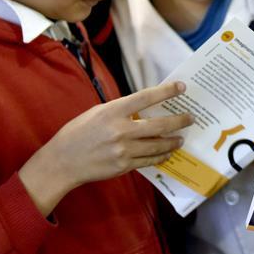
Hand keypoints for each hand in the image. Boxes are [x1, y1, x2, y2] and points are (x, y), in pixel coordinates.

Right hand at [20, 82, 192, 215]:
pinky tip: (167, 152)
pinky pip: (149, 160)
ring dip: (173, 140)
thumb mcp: (97, 113)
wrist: (62, 161)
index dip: (166, 91)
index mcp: (112, 111)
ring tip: (181, 137)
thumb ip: (120, 110)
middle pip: (159, 124)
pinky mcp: (124, 166)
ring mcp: (123, 150)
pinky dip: (161, 155)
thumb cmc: (77, 133)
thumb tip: (143, 108)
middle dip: (179, 121)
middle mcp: (120, 130)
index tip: (181, 87)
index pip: (146, 98)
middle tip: (190, 118)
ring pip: (158, 145)